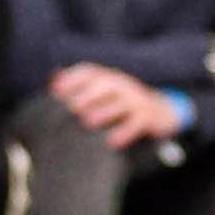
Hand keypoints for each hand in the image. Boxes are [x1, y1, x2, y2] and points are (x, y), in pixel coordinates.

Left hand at [50, 61, 180, 150]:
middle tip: (71, 107)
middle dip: (87, 94)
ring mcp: (136, 99)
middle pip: (104, 84)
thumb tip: (53, 79)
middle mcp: (122, 84)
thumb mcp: (104, 91)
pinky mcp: (148, 116)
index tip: (55, 90)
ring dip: (104, 112)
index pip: (88, 72)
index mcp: (107, 77)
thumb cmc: (121, 103)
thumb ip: (79, 86)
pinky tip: (112, 142)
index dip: (72, 78)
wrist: (160, 111)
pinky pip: (137, 122)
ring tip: (87, 122)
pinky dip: (125, 131)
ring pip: (120, 103)